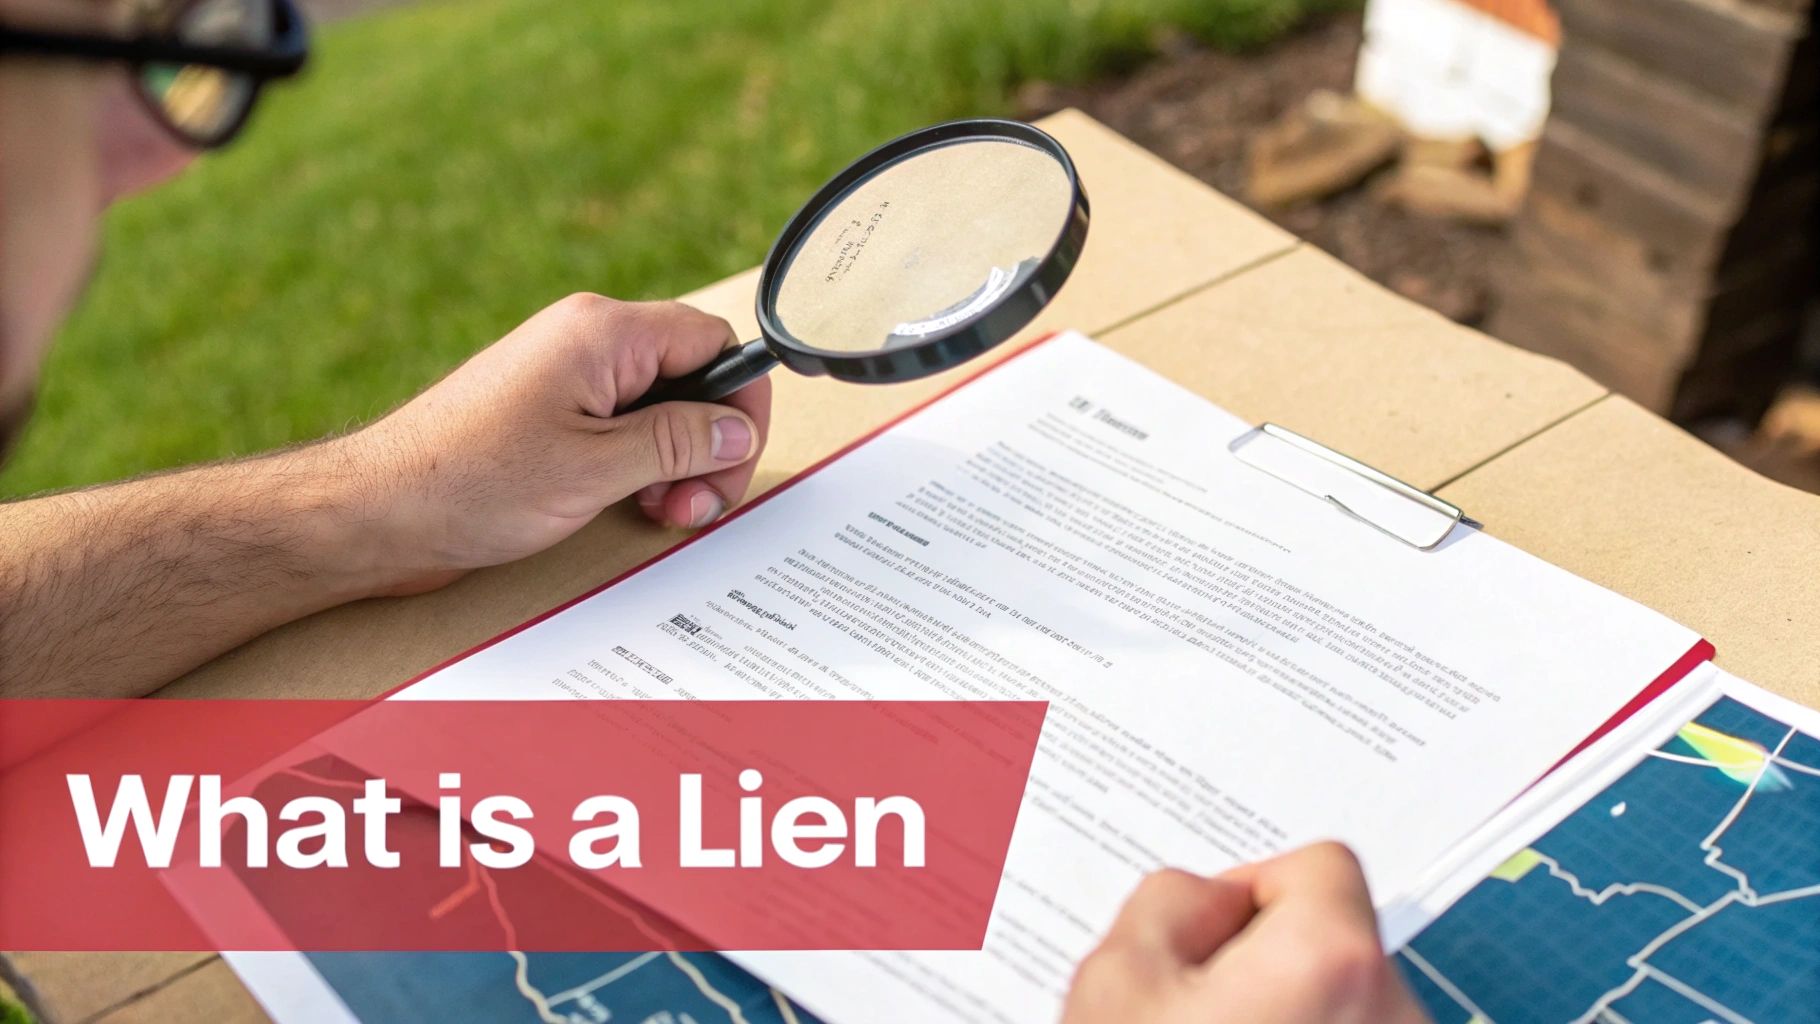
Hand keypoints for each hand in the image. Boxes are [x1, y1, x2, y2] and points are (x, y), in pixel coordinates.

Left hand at [338, 293, 771, 593]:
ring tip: (661, 511)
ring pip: (660, 407)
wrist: (377, 511)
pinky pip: (623, 426)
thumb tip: (736, 429)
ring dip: (676, 463)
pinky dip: (641, 467)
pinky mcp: (550, 412)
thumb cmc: (470, 482)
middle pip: (691, 376)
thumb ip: (677, 442)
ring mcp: (567, 375)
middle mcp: (587, 341)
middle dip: (707, 443)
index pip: (713, 341)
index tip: (732, 458)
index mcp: (603, 334)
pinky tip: (630, 504)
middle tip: (694, 502)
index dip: (739, 401)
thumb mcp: (595, 468)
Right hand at [1063, 843, 1430, 1023]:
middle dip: (1267, 957)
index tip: (1206, 940)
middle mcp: (1394, 1012)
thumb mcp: (1117, 977)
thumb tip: (1208, 901)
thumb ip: (1169, 899)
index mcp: (1334, 959)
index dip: (1250, 890)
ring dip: (1288, 1008)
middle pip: (1336, 937)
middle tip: (1193, 1004)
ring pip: (1343, 999)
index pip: (1322, 865)